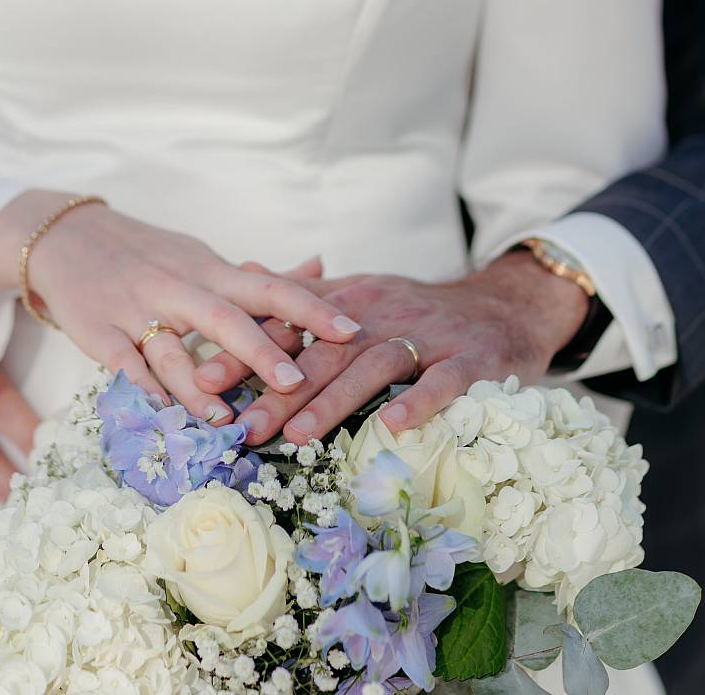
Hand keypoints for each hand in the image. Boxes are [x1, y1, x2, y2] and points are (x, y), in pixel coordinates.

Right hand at [0, 193, 362, 424]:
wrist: (65, 237)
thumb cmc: (146, 254)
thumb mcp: (201, 256)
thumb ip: (259, 273)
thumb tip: (321, 263)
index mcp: (208, 269)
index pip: (268, 286)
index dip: (310, 307)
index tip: (352, 329)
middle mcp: (178, 287)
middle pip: (225, 318)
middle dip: (261, 350)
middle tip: (297, 381)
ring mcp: (137, 310)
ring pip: (173, 350)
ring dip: (200, 387)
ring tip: (229, 420)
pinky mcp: (100, 333)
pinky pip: (125, 363)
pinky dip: (144, 388)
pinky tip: (163, 413)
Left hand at [194, 252, 589, 442]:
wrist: (501, 305)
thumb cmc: (418, 310)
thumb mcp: (360, 290)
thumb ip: (305, 291)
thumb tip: (244, 270)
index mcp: (349, 299)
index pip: (289, 324)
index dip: (246, 350)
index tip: (203, 378)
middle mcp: (380, 313)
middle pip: (323, 351)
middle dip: (279, 388)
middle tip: (242, 424)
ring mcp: (426, 335)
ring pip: (373, 365)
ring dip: (335, 400)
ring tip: (300, 435)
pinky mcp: (468, 358)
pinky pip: (442, 381)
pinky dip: (419, 401)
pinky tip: (393, 426)